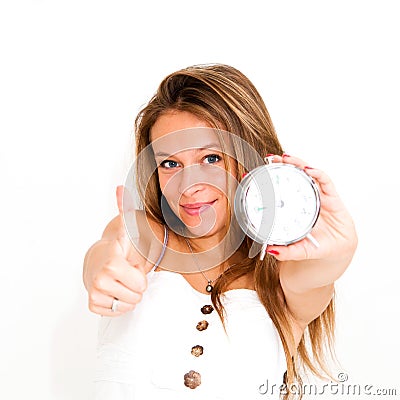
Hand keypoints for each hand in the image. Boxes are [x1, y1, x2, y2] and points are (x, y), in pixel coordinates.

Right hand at [83, 186, 147, 315]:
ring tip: (121, 280)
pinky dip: (120, 303)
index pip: (139, 282)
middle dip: (136, 284)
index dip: (139, 274)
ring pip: (129, 304)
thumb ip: (125, 210)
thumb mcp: (126, 230)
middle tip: (127, 272)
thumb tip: (120, 188)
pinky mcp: (92, 304)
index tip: (129, 263)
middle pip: (138, 295)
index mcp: (112, 261)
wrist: (97, 261)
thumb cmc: (117, 249)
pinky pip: (117, 311)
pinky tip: (114, 290)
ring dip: (129, 293)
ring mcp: (95, 292)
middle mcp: (100, 278)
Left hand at [266, 154, 357, 263]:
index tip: (252, 175)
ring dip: (296, 163)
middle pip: (292, 176)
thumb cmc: (316, 245)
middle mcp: (304, 197)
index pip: (278, 188)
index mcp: (292, 207)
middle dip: (281, 165)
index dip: (266, 180)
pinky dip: (317, 173)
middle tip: (270, 158)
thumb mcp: (298, 249)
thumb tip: (271, 250)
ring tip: (285, 158)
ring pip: (306, 173)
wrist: (337, 250)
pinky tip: (308, 169)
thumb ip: (286, 251)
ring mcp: (318, 195)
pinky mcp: (332, 197)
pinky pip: (325, 181)